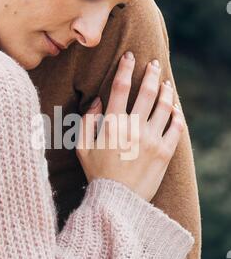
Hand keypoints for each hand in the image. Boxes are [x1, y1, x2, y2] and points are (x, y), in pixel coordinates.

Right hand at [76, 53, 184, 201]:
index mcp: (113, 124)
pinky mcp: (165, 152)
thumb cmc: (97, 173)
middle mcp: (134, 127)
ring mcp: (152, 139)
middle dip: (151, 74)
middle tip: (154, 65)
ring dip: (167, 91)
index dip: (126, 68)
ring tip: (166, 84)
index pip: (121, 87)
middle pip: (147, 91)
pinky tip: (175, 109)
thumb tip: (97, 100)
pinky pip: (176, 127)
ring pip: (165, 106)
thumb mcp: (82, 147)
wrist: (118, 201)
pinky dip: (177, 115)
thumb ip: (86, 121)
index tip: (129, 57)